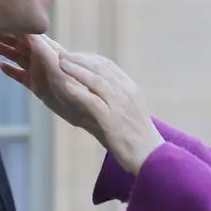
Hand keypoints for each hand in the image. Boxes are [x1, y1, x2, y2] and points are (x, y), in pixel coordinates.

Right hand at [0, 34, 89, 128]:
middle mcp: (42, 60)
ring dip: (4, 49)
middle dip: (5, 34)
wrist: (89, 112)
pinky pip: (21, 76)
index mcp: (48, 52)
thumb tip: (32, 35)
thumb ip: (46, 54)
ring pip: (17, 57)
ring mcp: (39, 73)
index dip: (14, 25)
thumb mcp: (60, 71)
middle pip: (20, 43)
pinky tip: (1, 66)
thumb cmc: (79, 91)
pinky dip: (11, 71)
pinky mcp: (37, 87)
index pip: (28, 34)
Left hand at [57, 52, 164, 173]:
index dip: (88, 58)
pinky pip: (93, 101)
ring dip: (76, 70)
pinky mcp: (112, 120)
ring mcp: (120, 105)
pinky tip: (65, 86)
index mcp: (130, 88)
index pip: (108, 65)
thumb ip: (111, 99)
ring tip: (60, 64)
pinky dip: (78, 92)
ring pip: (96, 80)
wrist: (150, 156)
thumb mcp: (126, 111)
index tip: (73, 55)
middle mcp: (126, 93)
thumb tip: (88, 93)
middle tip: (62, 55)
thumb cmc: (135, 138)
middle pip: (100, 68)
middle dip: (79, 59)